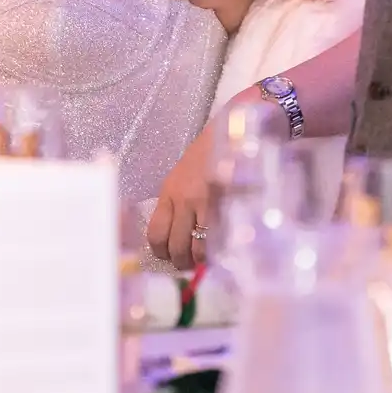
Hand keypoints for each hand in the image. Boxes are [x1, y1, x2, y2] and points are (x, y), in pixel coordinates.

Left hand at [147, 118, 215, 270]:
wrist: (236, 127)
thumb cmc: (210, 151)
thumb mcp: (184, 175)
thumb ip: (178, 203)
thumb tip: (178, 238)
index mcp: (169, 191)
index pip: (156, 234)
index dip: (161, 252)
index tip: (170, 256)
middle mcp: (184, 200)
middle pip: (176, 247)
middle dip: (182, 262)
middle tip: (191, 264)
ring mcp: (207, 203)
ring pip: (198, 250)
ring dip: (202, 261)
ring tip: (208, 261)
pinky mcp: (230, 203)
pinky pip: (221, 240)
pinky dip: (221, 251)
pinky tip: (224, 250)